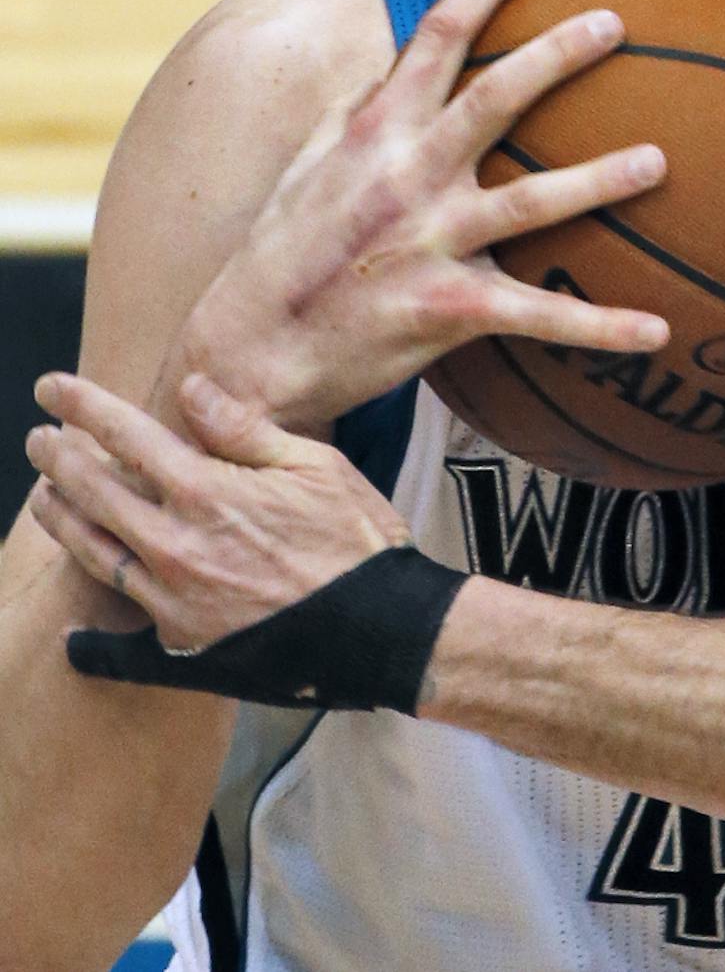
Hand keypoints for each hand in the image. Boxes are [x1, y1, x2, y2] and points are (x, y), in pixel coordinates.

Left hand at [27, 371, 407, 651]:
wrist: (380, 627)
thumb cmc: (357, 541)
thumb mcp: (317, 465)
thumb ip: (244, 429)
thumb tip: (192, 391)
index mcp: (207, 492)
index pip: (127, 437)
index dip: (84, 407)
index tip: (52, 387)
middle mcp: (174, 543)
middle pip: (94, 491)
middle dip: (58, 458)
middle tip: (38, 438)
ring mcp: (171, 596)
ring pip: (93, 552)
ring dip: (61, 518)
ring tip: (43, 496)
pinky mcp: (181, 641)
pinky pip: (120, 632)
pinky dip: (90, 636)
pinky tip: (74, 637)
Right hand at [178, 0, 669, 429]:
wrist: (246, 353)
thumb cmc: (282, 255)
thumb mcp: (308, 168)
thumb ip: (356, 117)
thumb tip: (391, 68)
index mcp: (376, 133)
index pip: (435, 38)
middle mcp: (406, 178)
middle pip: (495, 99)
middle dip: (556, 55)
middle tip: (614, 22)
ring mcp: (429, 243)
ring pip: (531, 202)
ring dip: (600, 181)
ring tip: (659, 161)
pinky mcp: (447, 310)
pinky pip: (541, 317)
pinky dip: (602, 326)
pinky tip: (660, 331)